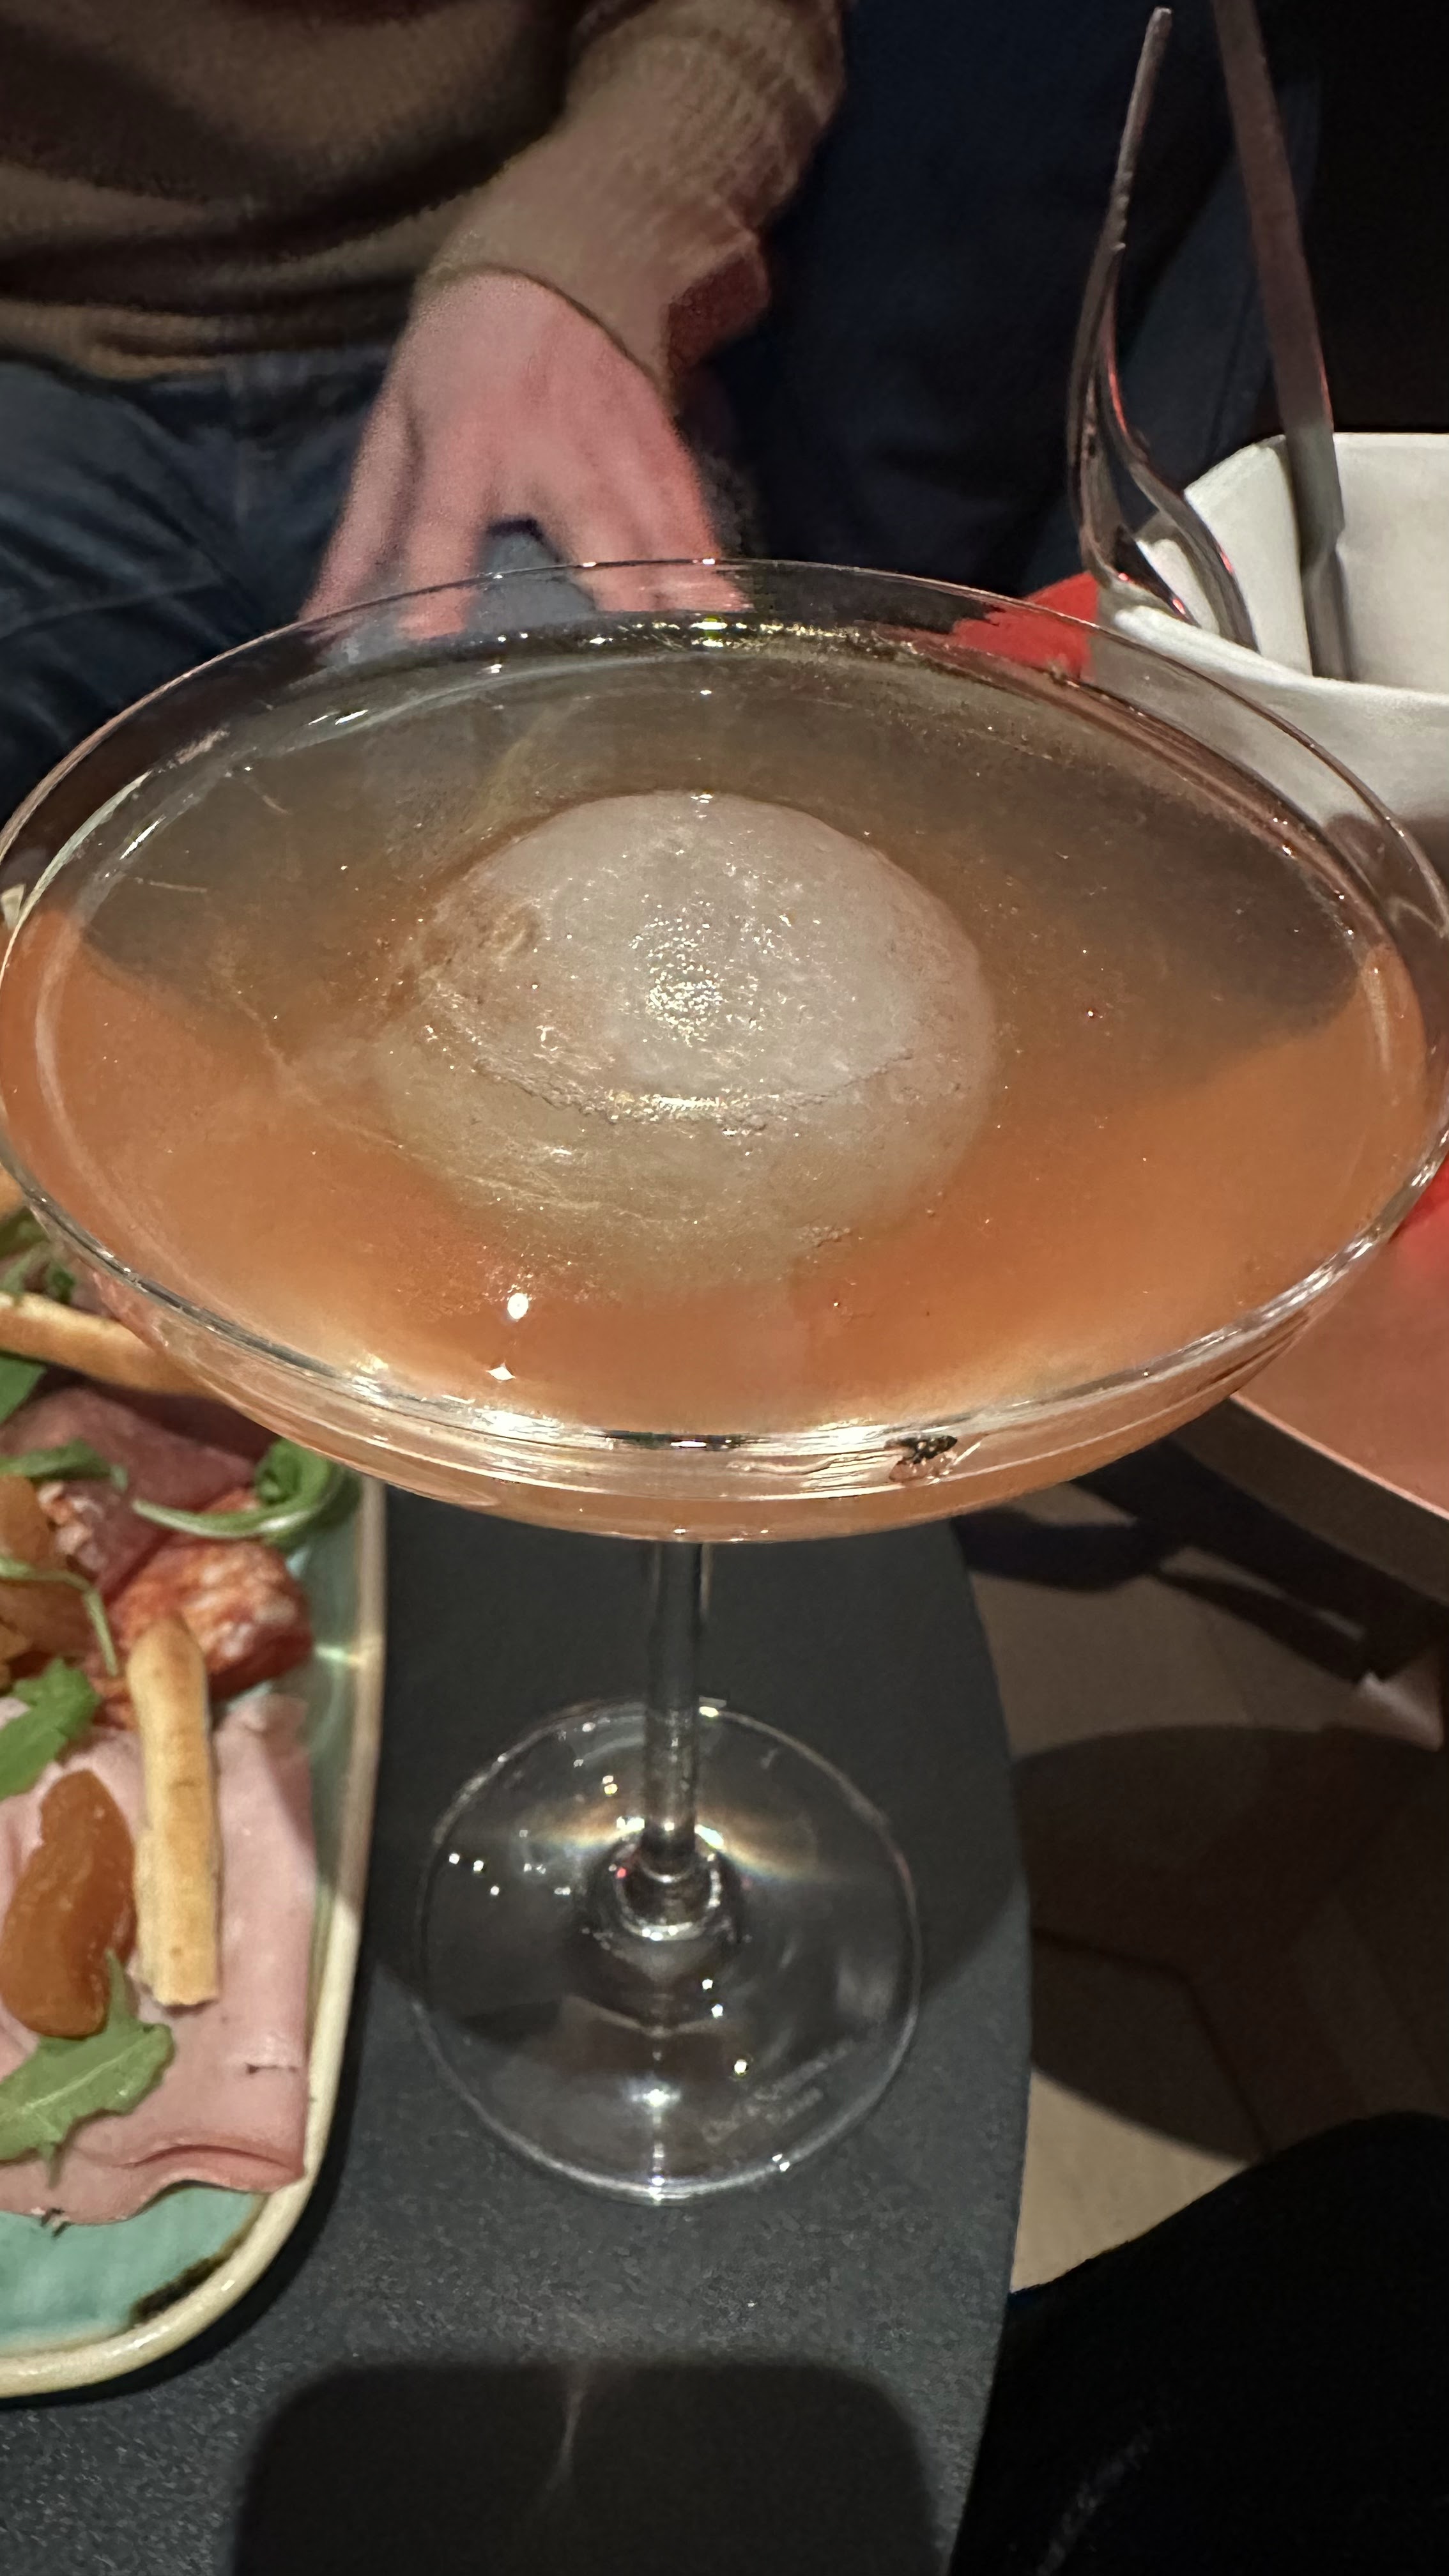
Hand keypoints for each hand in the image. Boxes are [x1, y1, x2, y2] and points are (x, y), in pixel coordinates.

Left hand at [306, 273, 732, 628]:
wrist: (554, 269)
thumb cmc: (458, 363)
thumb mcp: (394, 432)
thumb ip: (362, 539)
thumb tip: (317, 633)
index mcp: (468, 438)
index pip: (446, 517)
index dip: (438, 578)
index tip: (431, 639)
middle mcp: (553, 449)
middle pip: (587, 529)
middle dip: (606, 599)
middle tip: (612, 669)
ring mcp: (620, 455)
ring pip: (653, 536)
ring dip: (671, 601)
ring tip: (684, 664)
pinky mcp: (666, 460)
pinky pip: (690, 527)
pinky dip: (707, 577)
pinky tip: (724, 625)